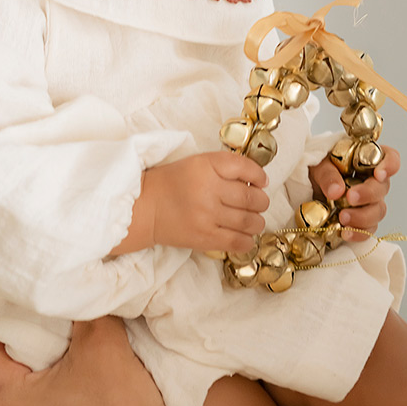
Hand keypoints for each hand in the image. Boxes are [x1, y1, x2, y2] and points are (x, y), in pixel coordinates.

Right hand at [144, 150, 269, 255]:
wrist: (144, 208)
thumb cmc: (171, 184)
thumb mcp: (196, 163)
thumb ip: (224, 167)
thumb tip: (257, 180)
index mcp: (205, 166)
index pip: (244, 167)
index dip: (259, 175)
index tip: (262, 182)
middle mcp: (208, 189)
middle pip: (250, 197)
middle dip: (261, 201)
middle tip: (258, 203)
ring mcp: (206, 216)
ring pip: (248, 221)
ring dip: (257, 221)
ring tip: (253, 220)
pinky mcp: (204, 238)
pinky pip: (237, 241)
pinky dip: (247, 240)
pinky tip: (246, 236)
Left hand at [308, 146, 400, 238]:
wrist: (307, 189)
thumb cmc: (318, 170)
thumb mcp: (318, 166)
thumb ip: (328, 174)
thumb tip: (337, 191)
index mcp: (367, 160)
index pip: (390, 158)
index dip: (389, 166)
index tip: (379, 174)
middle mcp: (373, 181)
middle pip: (382, 188)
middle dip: (368, 194)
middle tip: (350, 198)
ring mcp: (370, 203)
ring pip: (378, 211)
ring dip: (362, 217)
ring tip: (343, 218)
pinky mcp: (362, 221)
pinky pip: (368, 230)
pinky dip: (358, 233)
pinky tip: (345, 232)